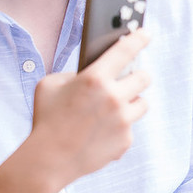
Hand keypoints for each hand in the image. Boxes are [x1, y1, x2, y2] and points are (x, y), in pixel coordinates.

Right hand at [28, 30, 150, 186]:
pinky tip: (101, 133)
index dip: (139, 38)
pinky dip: (119, 129)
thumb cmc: (47, 118)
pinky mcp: (126, 140)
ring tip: (114, 108)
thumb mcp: (50, 85)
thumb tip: (93, 73)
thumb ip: (74, 74)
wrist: (48, 159)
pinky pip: (130, 128)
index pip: (125, 50)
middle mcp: (114, 97)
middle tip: (130, 78)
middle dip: (138, 76)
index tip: (146, 33)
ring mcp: (123, 120)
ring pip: (142, 103)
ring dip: (131, 103)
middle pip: (144, 77)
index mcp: (95, 79)